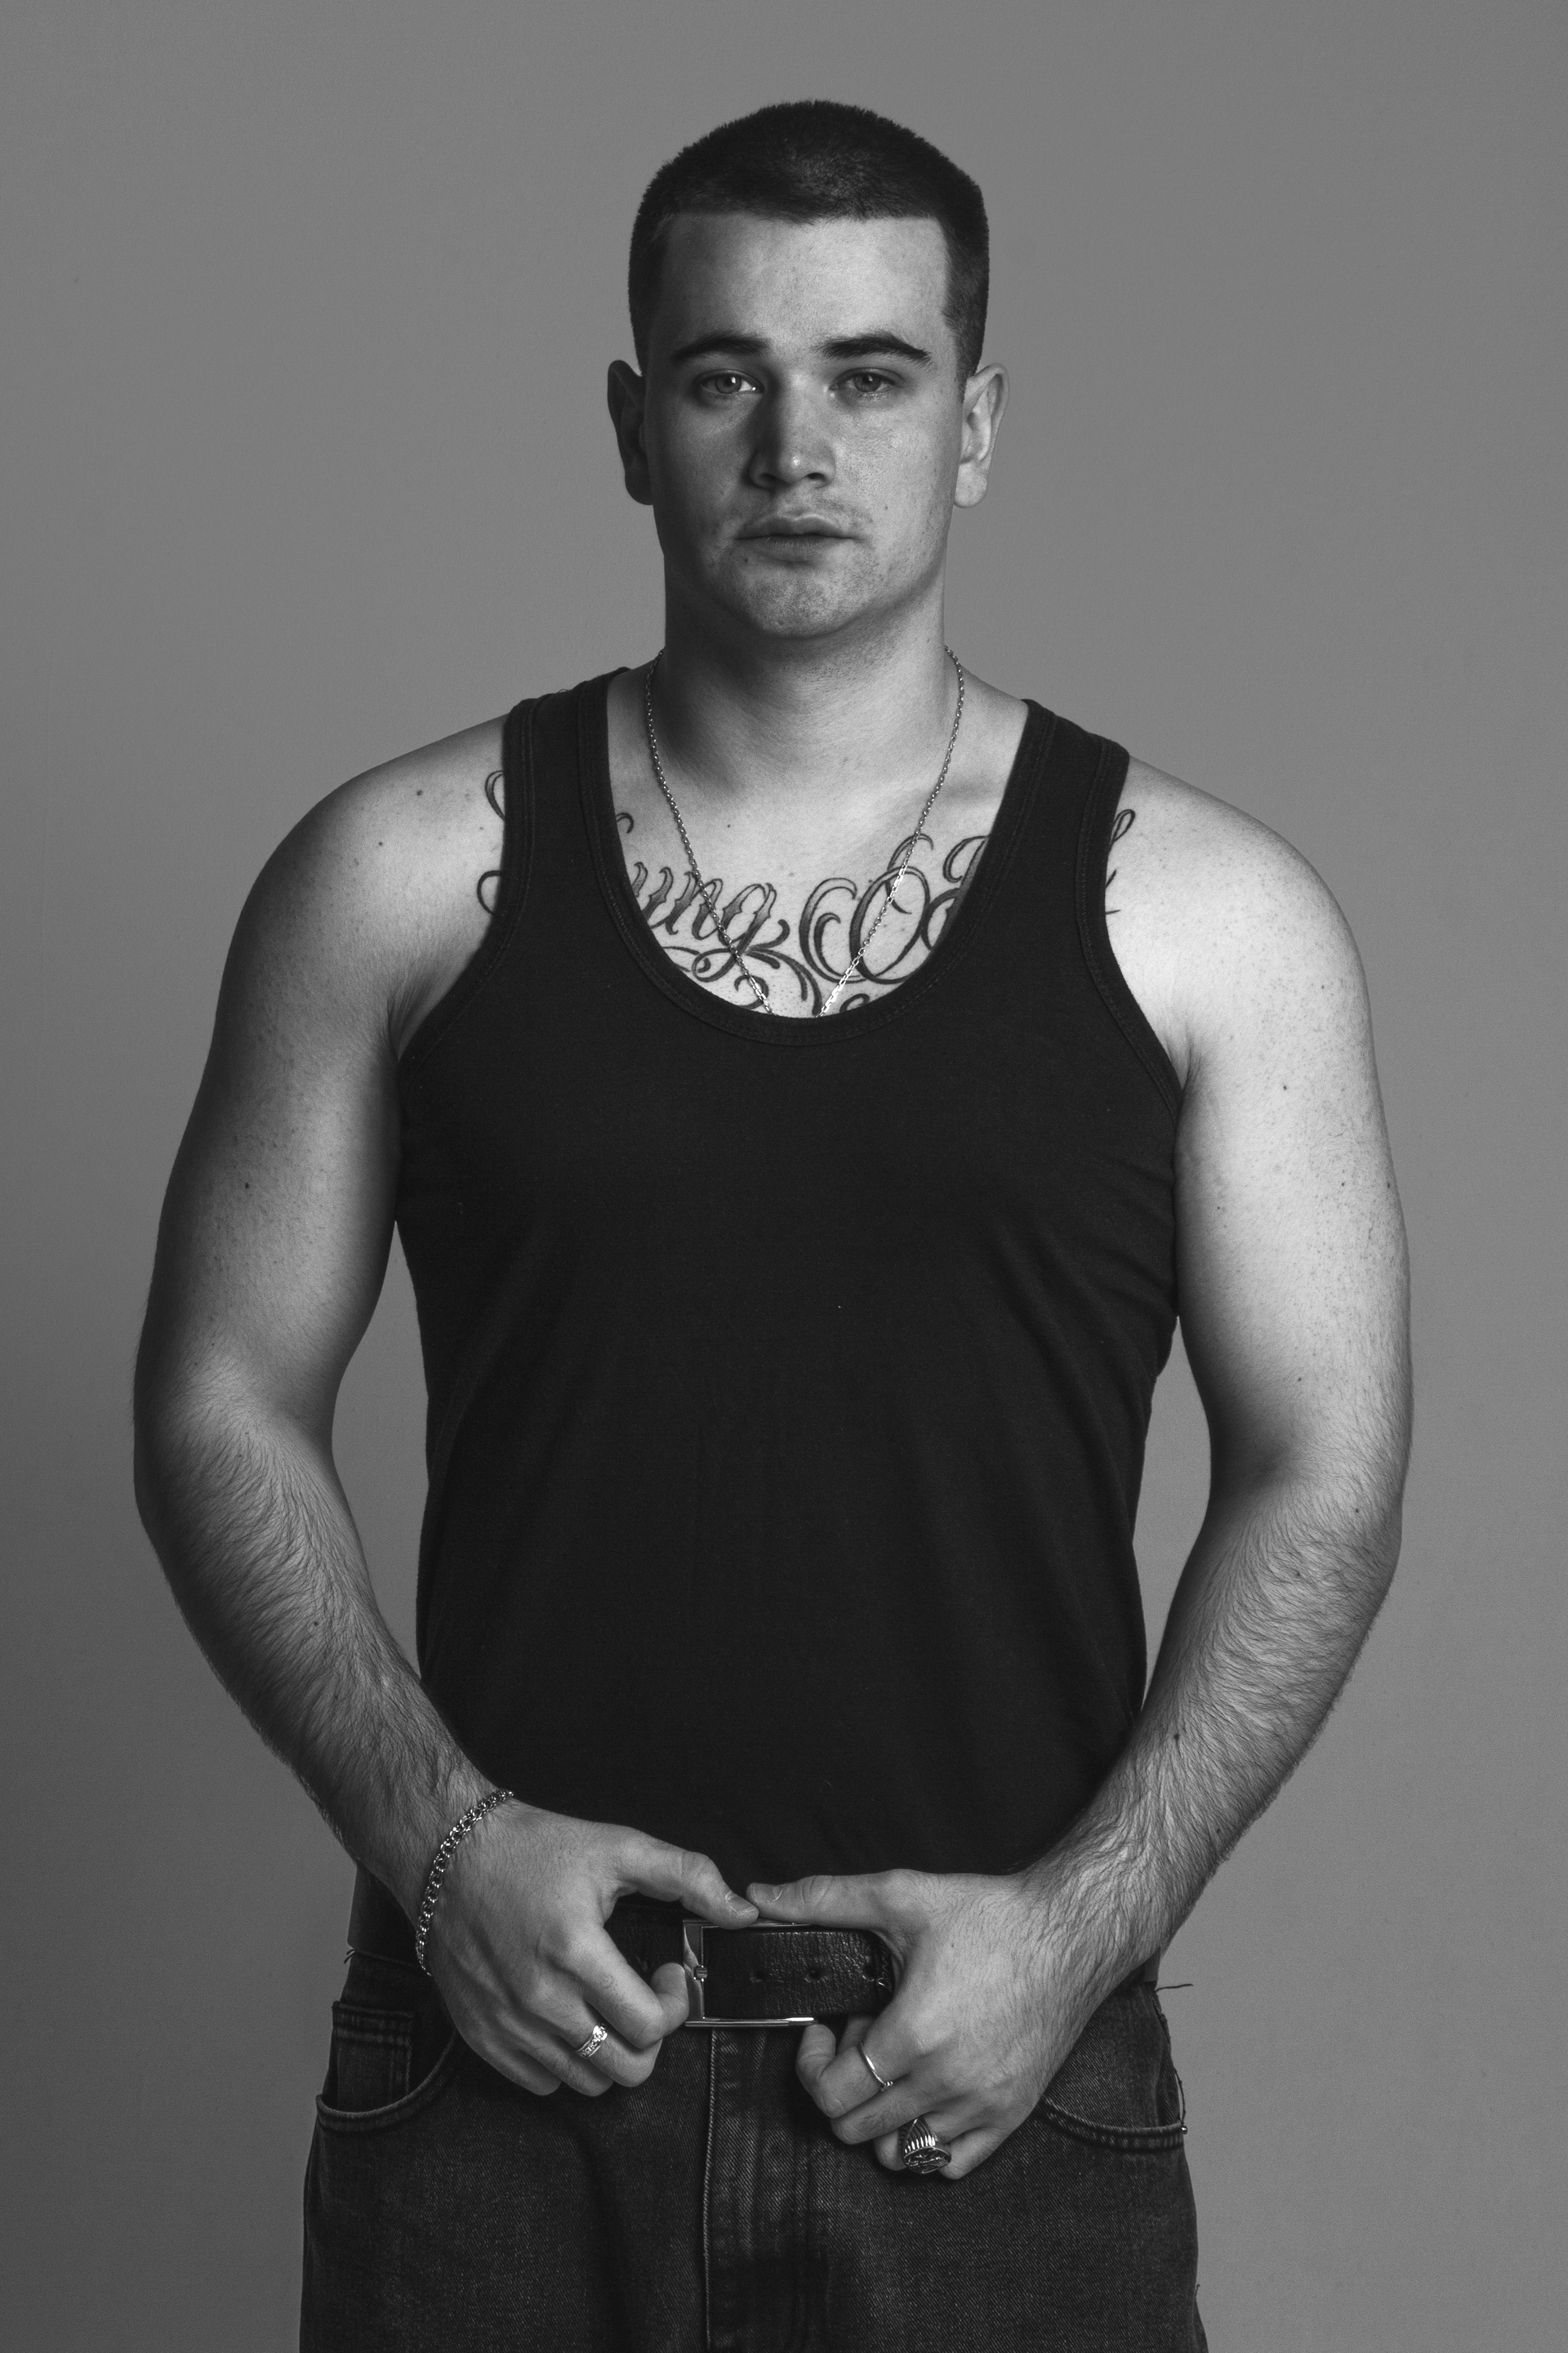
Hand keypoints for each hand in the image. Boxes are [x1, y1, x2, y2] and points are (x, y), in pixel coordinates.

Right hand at [424, 1800, 756, 2097]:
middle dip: (650, 2037)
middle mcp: (538, 1998)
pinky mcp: (482, 2036)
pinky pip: (541, 2083)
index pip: (649, 2025)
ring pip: (586, 2084)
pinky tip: (568, 2018)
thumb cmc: (535, 1848)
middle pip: (625, 2068)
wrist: (450, 1855)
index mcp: (575, 1951)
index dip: (674, 2003)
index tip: (667, 1973)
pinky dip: (565, 2063)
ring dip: (610, 2052)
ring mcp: (507, 2024)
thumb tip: (741, 1911)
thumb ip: (688, 1875)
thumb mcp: (618, 1847)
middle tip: (643, 1998)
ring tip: (606, 2007)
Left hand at [747, 1866, 1108, 2179]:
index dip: (813, 2063)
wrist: (1071, 1933)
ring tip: (895, 2062)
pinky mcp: (1010, 2116)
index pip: (832, 2095)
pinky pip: (950, 2164)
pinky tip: (927, 2089)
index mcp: (913, 2036)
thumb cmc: (990, 1915)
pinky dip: (926, 2139)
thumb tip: (758, 1898)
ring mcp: (981, 2107)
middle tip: (863, 2036)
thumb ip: (823, 1899)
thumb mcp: (901, 1895)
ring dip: (880, 2116)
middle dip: (844, 2084)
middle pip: (856, 2129)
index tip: (826, 2028)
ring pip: (899, 2154)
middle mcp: (946, 2084)